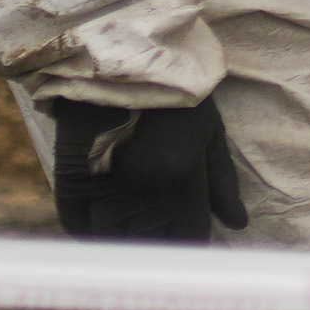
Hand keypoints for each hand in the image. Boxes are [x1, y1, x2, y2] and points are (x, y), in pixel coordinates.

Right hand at [44, 99, 247, 241]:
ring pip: (115, 241)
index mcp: (181, 183)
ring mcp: (105, 189)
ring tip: (134, 233)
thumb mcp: (209, 133)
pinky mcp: (72, 180)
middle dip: (162, 246)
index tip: (191, 242)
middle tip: (163, 240)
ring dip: (126, 243)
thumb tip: (237, 223)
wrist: (119, 63)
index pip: (191, 239)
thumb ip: (222, 182)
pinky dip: (91, 232)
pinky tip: (103, 226)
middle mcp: (142, 194)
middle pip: (153, 246)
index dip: (192, 244)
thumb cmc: (174, 96)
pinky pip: (79, 226)